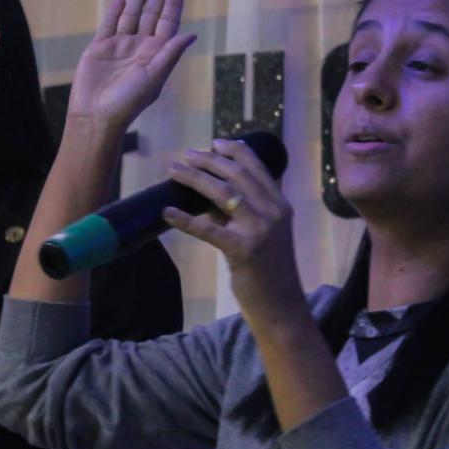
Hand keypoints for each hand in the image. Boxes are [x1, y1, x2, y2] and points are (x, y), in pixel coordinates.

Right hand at [67, 0, 196, 133]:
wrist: (96, 115)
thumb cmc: (128, 100)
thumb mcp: (154, 76)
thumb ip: (170, 53)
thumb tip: (192, 35)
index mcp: (156, 55)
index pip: (167, 25)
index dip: (172, 6)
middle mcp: (139, 48)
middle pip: (151, 16)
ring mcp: (119, 47)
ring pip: (131, 16)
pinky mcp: (100, 48)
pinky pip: (109, 25)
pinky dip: (114, 12)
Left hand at [162, 138, 309, 329]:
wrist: (281, 305)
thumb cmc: (267, 270)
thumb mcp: (259, 234)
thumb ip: (237, 213)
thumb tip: (206, 194)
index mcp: (280, 204)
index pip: (257, 166)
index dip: (235, 150)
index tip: (214, 142)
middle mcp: (274, 212)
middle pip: (237, 174)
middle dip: (208, 160)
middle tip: (185, 155)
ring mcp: (261, 230)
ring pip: (223, 193)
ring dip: (195, 178)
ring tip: (174, 171)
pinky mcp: (244, 250)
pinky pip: (209, 229)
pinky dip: (185, 219)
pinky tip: (167, 213)